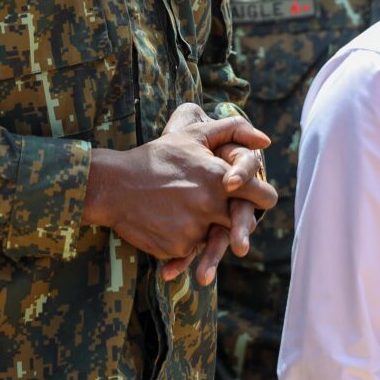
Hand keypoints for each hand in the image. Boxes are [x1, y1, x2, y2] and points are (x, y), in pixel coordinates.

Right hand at [82, 103, 272, 280]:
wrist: (114, 185)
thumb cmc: (156, 157)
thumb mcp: (193, 134)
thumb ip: (233, 130)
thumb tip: (266, 141)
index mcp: (220, 178)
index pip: (264, 197)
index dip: (261, 197)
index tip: (253, 197)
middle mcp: (212, 206)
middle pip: (243, 223)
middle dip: (236, 219)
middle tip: (216, 209)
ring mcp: (195, 229)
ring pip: (215, 237)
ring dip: (206, 229)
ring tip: (180, 210)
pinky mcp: (178, 247)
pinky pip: (191, 249)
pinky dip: (183, 239)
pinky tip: (165, 222)